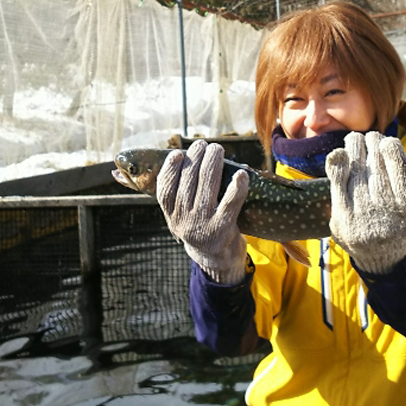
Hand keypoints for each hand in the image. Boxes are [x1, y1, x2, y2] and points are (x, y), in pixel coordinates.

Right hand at [156, 139, 248, 283]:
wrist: (218, 261)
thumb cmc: (202, 228)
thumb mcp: (184, 217)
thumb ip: (181, 195)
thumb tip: (187, 158)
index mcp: (172, 216)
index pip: (164, 190)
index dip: (169, 170)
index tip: (177, 153)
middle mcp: (183, 221)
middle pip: (187, 183)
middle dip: (196, 158)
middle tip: (204, 145)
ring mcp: (202, 225)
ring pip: (207, 187)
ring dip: (212, 163)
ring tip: (217, 149)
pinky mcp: (222, 229)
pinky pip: (230, 203)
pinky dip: (236, 187)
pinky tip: (241, 174)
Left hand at [325, 131, 405, 273]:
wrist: (378, 257)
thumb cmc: (399, 222)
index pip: (399, 166)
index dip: (391, 147)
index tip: (388, 142)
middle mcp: (385, 210)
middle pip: (376, 163)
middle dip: (373, 144)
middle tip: (371, 138)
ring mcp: (362, 213)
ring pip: (357, 168)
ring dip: (355, 147)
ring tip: (356, 140)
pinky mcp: (342, 216)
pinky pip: (337, 183)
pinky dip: (337, 164)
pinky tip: (341, 153)